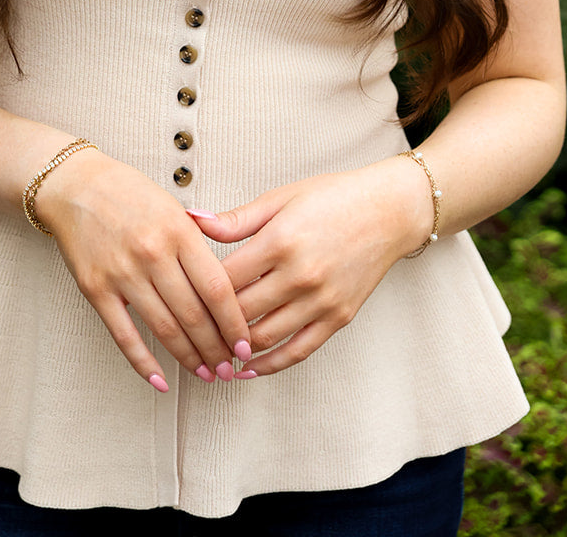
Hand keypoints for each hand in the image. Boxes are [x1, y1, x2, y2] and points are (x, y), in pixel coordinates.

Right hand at [35, 148, 254, 390]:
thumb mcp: (172, 206)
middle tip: (230, 369)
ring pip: (165, 330)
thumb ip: (199, 242)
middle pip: (194, 315)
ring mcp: (122, 273)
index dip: (235, 324)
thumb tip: (228, 287)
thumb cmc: (128, 193)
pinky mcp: (95, 289)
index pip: (216, 289)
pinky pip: (124, 336)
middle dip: (217, 349)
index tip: (245, 345)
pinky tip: (162, 382)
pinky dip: (144, 364)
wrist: (74, 185)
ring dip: (190, 359)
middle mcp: (152, 253)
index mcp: (178, 230)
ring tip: (207, 374)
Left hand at [187, 157, 430, 376]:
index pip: (225, 278)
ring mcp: (321, 301)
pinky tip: (248, 368)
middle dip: (210, 325)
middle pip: (241, 311)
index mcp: (279, 241)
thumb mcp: (279, 199)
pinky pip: (298, 350)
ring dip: (234, 349)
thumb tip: (191, 220)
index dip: (197, 291)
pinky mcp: (338, 318)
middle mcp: (300, 275)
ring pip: (265, 336)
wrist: (386, 212)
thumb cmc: (331, 198)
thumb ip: (235, 219)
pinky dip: (270, 365)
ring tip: (210, 353)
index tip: (179, 297)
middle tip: (186, 332)